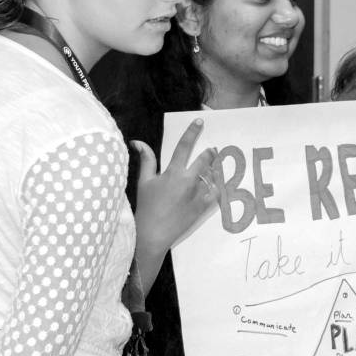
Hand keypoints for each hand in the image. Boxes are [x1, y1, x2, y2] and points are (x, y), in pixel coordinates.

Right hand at [131, 119, 219, 290]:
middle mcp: (188, 181)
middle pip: (205, 160)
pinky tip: (216, 184)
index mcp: (173, 172)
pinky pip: (215, 193)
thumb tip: (138, 142)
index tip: (200, 121)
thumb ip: (146, 160)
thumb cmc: (146, 207)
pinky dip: (216, 186)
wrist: (153, 234)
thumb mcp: (144, 181)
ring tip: (215, 166)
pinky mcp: (202, 207)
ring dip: (214, 169)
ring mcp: (197, 195)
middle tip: (213, 150)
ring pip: (212, 176)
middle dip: (210, 153)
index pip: (184, 146)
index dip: (192, 131)